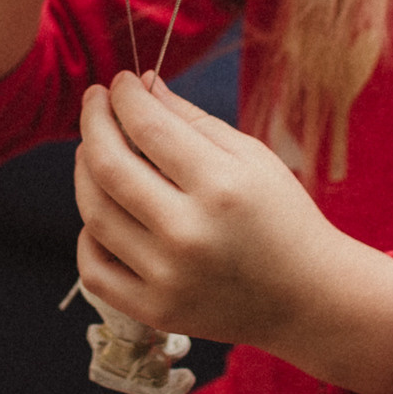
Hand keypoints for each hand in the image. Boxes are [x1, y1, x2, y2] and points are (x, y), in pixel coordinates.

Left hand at [75, 72, 392, 393]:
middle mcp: (188, 233)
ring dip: (84, 171)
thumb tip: (142, 86)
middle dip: (93, 122)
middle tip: (95, 102)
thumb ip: (192, 120)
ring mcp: (167, 277)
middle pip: (108, 166)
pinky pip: (94, 269)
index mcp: (220, 186)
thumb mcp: (252, 157)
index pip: (148, 126)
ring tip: (93, 150)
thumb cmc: (282, 218)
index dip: (125, 96)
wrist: (308, 298)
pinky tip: (103, 214)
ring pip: (94, 214)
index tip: (121, 82)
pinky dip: (88, 236)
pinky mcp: (155, 311)